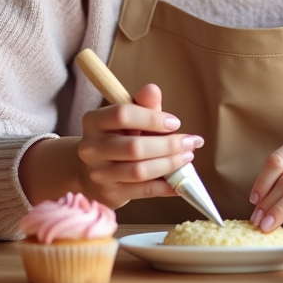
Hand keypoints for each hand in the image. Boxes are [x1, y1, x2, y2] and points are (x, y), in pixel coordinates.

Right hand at [76, 83, 202, 209]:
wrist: (94, 171)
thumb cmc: (118, 138)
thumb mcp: (129, 118)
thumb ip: (143, 104)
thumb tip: (153, 89)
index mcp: (94, 121)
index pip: (123, 115)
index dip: (153, 118)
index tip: (175, 123)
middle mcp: (91, 148)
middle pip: (134, 147)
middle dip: (168, 145)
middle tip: (190, 143)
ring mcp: (99, 173)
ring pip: (139, 171)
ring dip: (169, 165)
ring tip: (187, 158)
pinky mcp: (109, 193)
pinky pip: (143, 191)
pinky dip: (165, 186)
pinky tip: (179, 182)